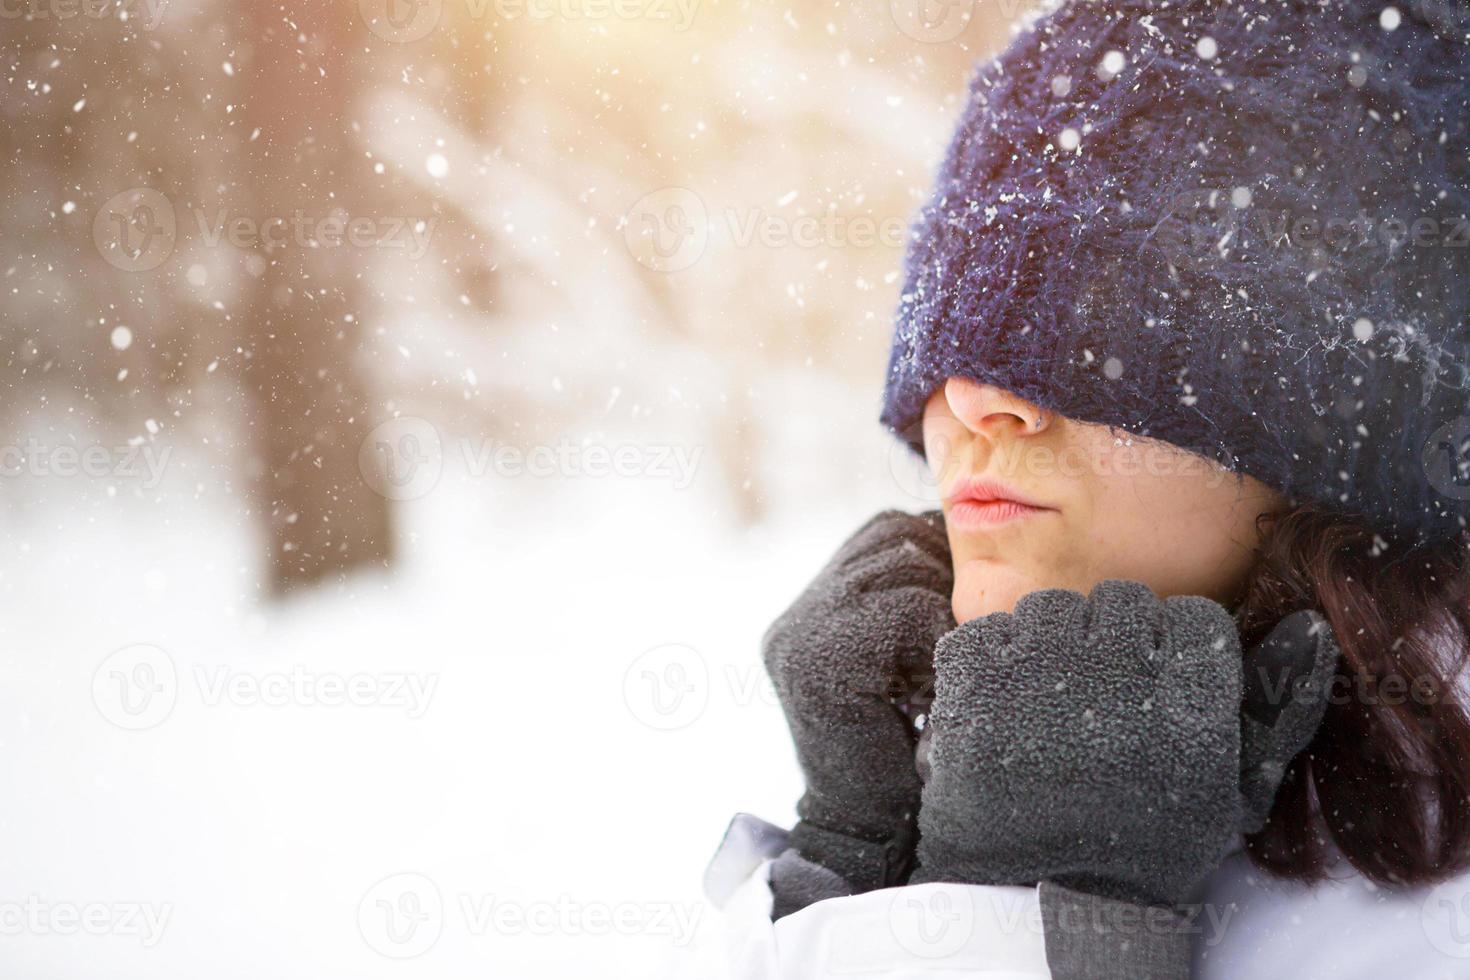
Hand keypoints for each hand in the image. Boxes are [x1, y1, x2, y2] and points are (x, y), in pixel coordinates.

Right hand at [763, 509, 954, 894]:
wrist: (869, 829)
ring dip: (942, 608)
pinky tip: (934, 682)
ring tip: (942, 663)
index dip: (937, 554)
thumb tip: (955, 530)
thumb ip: (911, 598)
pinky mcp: (815, 660)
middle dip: (943, 574)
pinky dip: (937, 639)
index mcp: (812, 607)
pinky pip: (903, 609)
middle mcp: (796, 615)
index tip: (960, 608)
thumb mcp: (909, 658)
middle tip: (958, 636)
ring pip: (902, 565)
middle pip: (892, 536)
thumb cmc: (908, 749)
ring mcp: (799, 634)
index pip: (883, 531)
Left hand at [911, 580, 1337, 906]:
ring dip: (1055, 645)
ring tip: (1054, 704)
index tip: (1165, 679)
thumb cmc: (1148, 840)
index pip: (1194, 618)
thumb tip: (1311, 627)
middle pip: (1122, 602)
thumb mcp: (1231, 788)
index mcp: (1187, 705)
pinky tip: (1007, 706)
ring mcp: (1035, 677)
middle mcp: (1114, 677)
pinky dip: (994, 659)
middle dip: (1118, 640)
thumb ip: (1279, 708)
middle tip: (1106, 693)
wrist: (1043, 895)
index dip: (1180, 647)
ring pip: (1052, 607)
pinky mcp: (972, 687)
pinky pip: (986, 630)